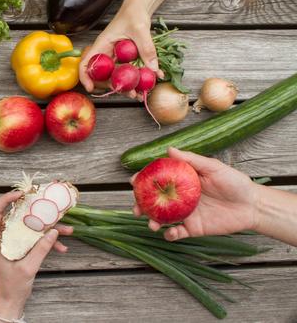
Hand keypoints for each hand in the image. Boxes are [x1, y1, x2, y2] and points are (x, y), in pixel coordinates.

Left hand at [0, 192, 72, 320]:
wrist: (11, 302)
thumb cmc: (11, 286)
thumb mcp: (27, 267)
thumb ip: (40, 249)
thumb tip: (53, 232)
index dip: (6, 200)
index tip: (21, 195)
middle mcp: (6, 237)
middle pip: (20, 217)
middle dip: (39, 212)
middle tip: (51, 206)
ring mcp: (16, 243)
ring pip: (33, 228)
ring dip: (50, 229)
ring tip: (69, 231)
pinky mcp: (25, 249)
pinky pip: (38, 240)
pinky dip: (50, 242)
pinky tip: (63, 248)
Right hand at [79, 6, 162, 97]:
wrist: (140, 9)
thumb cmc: (134, 14)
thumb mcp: (140, 30)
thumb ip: (146, 48)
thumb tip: (153, 69)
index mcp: (102, 45)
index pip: (86, 63)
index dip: (85, 77)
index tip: (91, 88)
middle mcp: (106, 54)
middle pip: (103, 76)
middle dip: (114, 88)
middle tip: (129, 94)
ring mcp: (116, 58)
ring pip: (117, 77)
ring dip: (128, 87)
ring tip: (140, 95)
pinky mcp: (126, 59)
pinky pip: (130, 72)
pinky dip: (139, 78)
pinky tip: (151, 81)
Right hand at [132, 147, 260, 241]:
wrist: (252, 205)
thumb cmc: (234, 182)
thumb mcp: (213, 167)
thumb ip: (191, 160)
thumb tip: (169, 150)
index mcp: (181, 182)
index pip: (157, 180)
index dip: (143, 181)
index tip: (133, 181)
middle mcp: (180, 198)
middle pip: (155, 201)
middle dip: (141, 204)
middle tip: (136, 207)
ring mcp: (185, 214)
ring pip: (162, 218)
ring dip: (152, 221)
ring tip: (151, 224)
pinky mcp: (193, 228)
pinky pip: (177, 233)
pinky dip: (170, 235)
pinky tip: (170, 233)